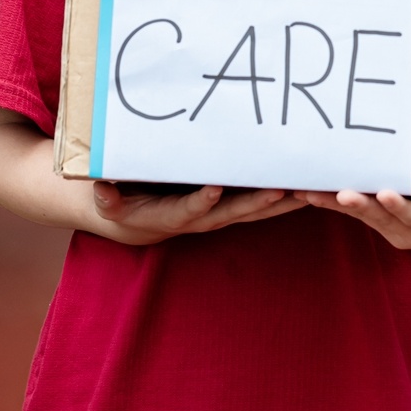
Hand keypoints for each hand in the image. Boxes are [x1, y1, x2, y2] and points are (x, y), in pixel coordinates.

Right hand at [89, 181, 305, 246]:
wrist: (135, 224)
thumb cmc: (122, 206)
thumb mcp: (109, 203)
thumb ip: (107, 198)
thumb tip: (101, 186)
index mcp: (172, 215)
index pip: (188, 210)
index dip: (200, 202)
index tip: (213, 189)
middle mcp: (202, 219)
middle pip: (233, 212)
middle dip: (258, 202)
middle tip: (282, 189)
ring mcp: (220, 215)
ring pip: (256, 211)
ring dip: (282, 202)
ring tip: (309, 190)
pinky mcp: (231, 209)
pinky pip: (261, 206)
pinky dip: (284, 199)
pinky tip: (308, 189)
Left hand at [298, 102, 410, 252]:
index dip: (400, 207)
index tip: (385, 195)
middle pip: (383, 220)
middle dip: (360, 207)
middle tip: (340, 194)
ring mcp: (396, 234)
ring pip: (365, 219)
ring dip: (337, 206)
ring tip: (309, 193)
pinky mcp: (383, 228)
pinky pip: (359, 216)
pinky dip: (336, 205)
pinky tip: (310, 194)